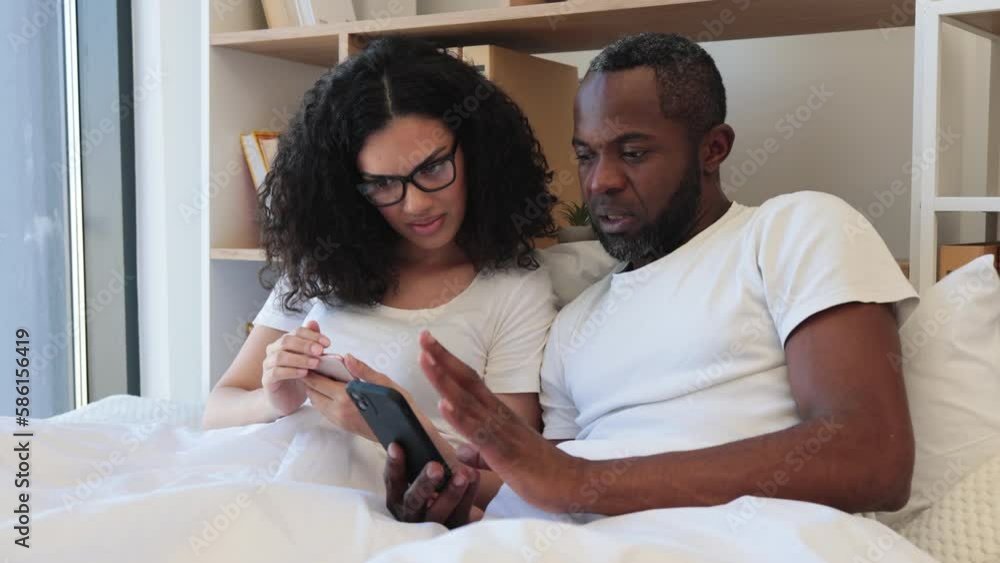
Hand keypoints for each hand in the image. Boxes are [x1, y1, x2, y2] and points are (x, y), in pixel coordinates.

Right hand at [262, 320, 328, 416]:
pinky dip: (291, 371)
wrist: (288, 399)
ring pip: (280, 356)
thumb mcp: (311, 359)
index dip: (312, 335)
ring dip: (299, 359)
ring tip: (315, 363)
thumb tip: (314, 322)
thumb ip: (313, 343)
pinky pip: (276, 372)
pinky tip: (304, 374)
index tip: (328, 343)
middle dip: (305, 345)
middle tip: (320, 352)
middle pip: (287, 341)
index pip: (297, 332)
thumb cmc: (301, 377)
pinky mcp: (267, 379)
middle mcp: (274, 350)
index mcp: (285, 342)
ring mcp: (268, 364)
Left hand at [304, 354, 412, 441]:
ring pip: (316, 403)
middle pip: (312, 393)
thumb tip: (348, 357)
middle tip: (315, 366)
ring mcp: (339, 420)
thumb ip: (362, 370)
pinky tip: (331, 390)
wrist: (402, 435)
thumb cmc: (398, 408)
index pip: (318, 383)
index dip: (311, 371)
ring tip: (323, 376)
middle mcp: (338, 411)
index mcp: (346, 398)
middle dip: (310, 379)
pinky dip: (321, 398)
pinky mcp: (342, 426)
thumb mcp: (383, 383)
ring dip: (315, 390)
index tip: (311, 360)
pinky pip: (324, 410)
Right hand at [384, 442, 479, 527]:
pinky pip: (461, 515)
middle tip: (435, 467)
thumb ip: (417, 464)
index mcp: (398, 500)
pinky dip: (468, 495)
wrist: (452, 523)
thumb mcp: (420, 481)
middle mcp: (410, 516)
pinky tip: (474, 477)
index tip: (396, 446)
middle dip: (424, 483)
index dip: (394, 465)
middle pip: (413, 501)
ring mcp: (431, 527)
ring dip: (450, 492)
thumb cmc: (432, 492)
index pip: (393, 482)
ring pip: (438, 512)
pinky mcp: (452, 531)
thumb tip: (419, 441)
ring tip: (462, 475)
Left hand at [417, 331, 580, 512]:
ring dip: (444, 380)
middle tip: (423, 336)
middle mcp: (498, 416)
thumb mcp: (504, 460)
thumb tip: (461, 451)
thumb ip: (480, 453)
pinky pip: (478, 431)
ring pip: (467, 401)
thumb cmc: (540, 471)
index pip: (470, 382)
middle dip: (443, 359)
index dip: (450, 363)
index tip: (429, 345)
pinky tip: (443, 403)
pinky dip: (460, 417)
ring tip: (425, 359)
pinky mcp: (504, 451)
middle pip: (467, 381)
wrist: (571, 483)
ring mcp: (501, 431)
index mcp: (498, 415)